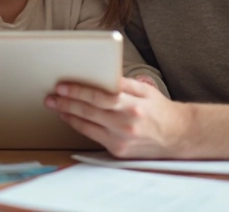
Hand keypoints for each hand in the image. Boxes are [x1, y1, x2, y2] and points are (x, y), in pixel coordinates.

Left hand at [45, 77, 186, 158]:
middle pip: (88, 112)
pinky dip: (80, 126)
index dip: (78, 92)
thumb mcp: (145, 90)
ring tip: (56, 106)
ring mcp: (121, 140)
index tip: (62, 87)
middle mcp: (125, 124)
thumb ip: (123, 83)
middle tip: (51, 97)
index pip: (99, 97)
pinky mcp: (118, 151)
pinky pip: (93, 137)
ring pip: (87, 126)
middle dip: (66, 103)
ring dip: (69, 115)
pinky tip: (71, 119)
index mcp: (132, 106)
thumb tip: (102, 76)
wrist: (178, 136)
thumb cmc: (160, 110)